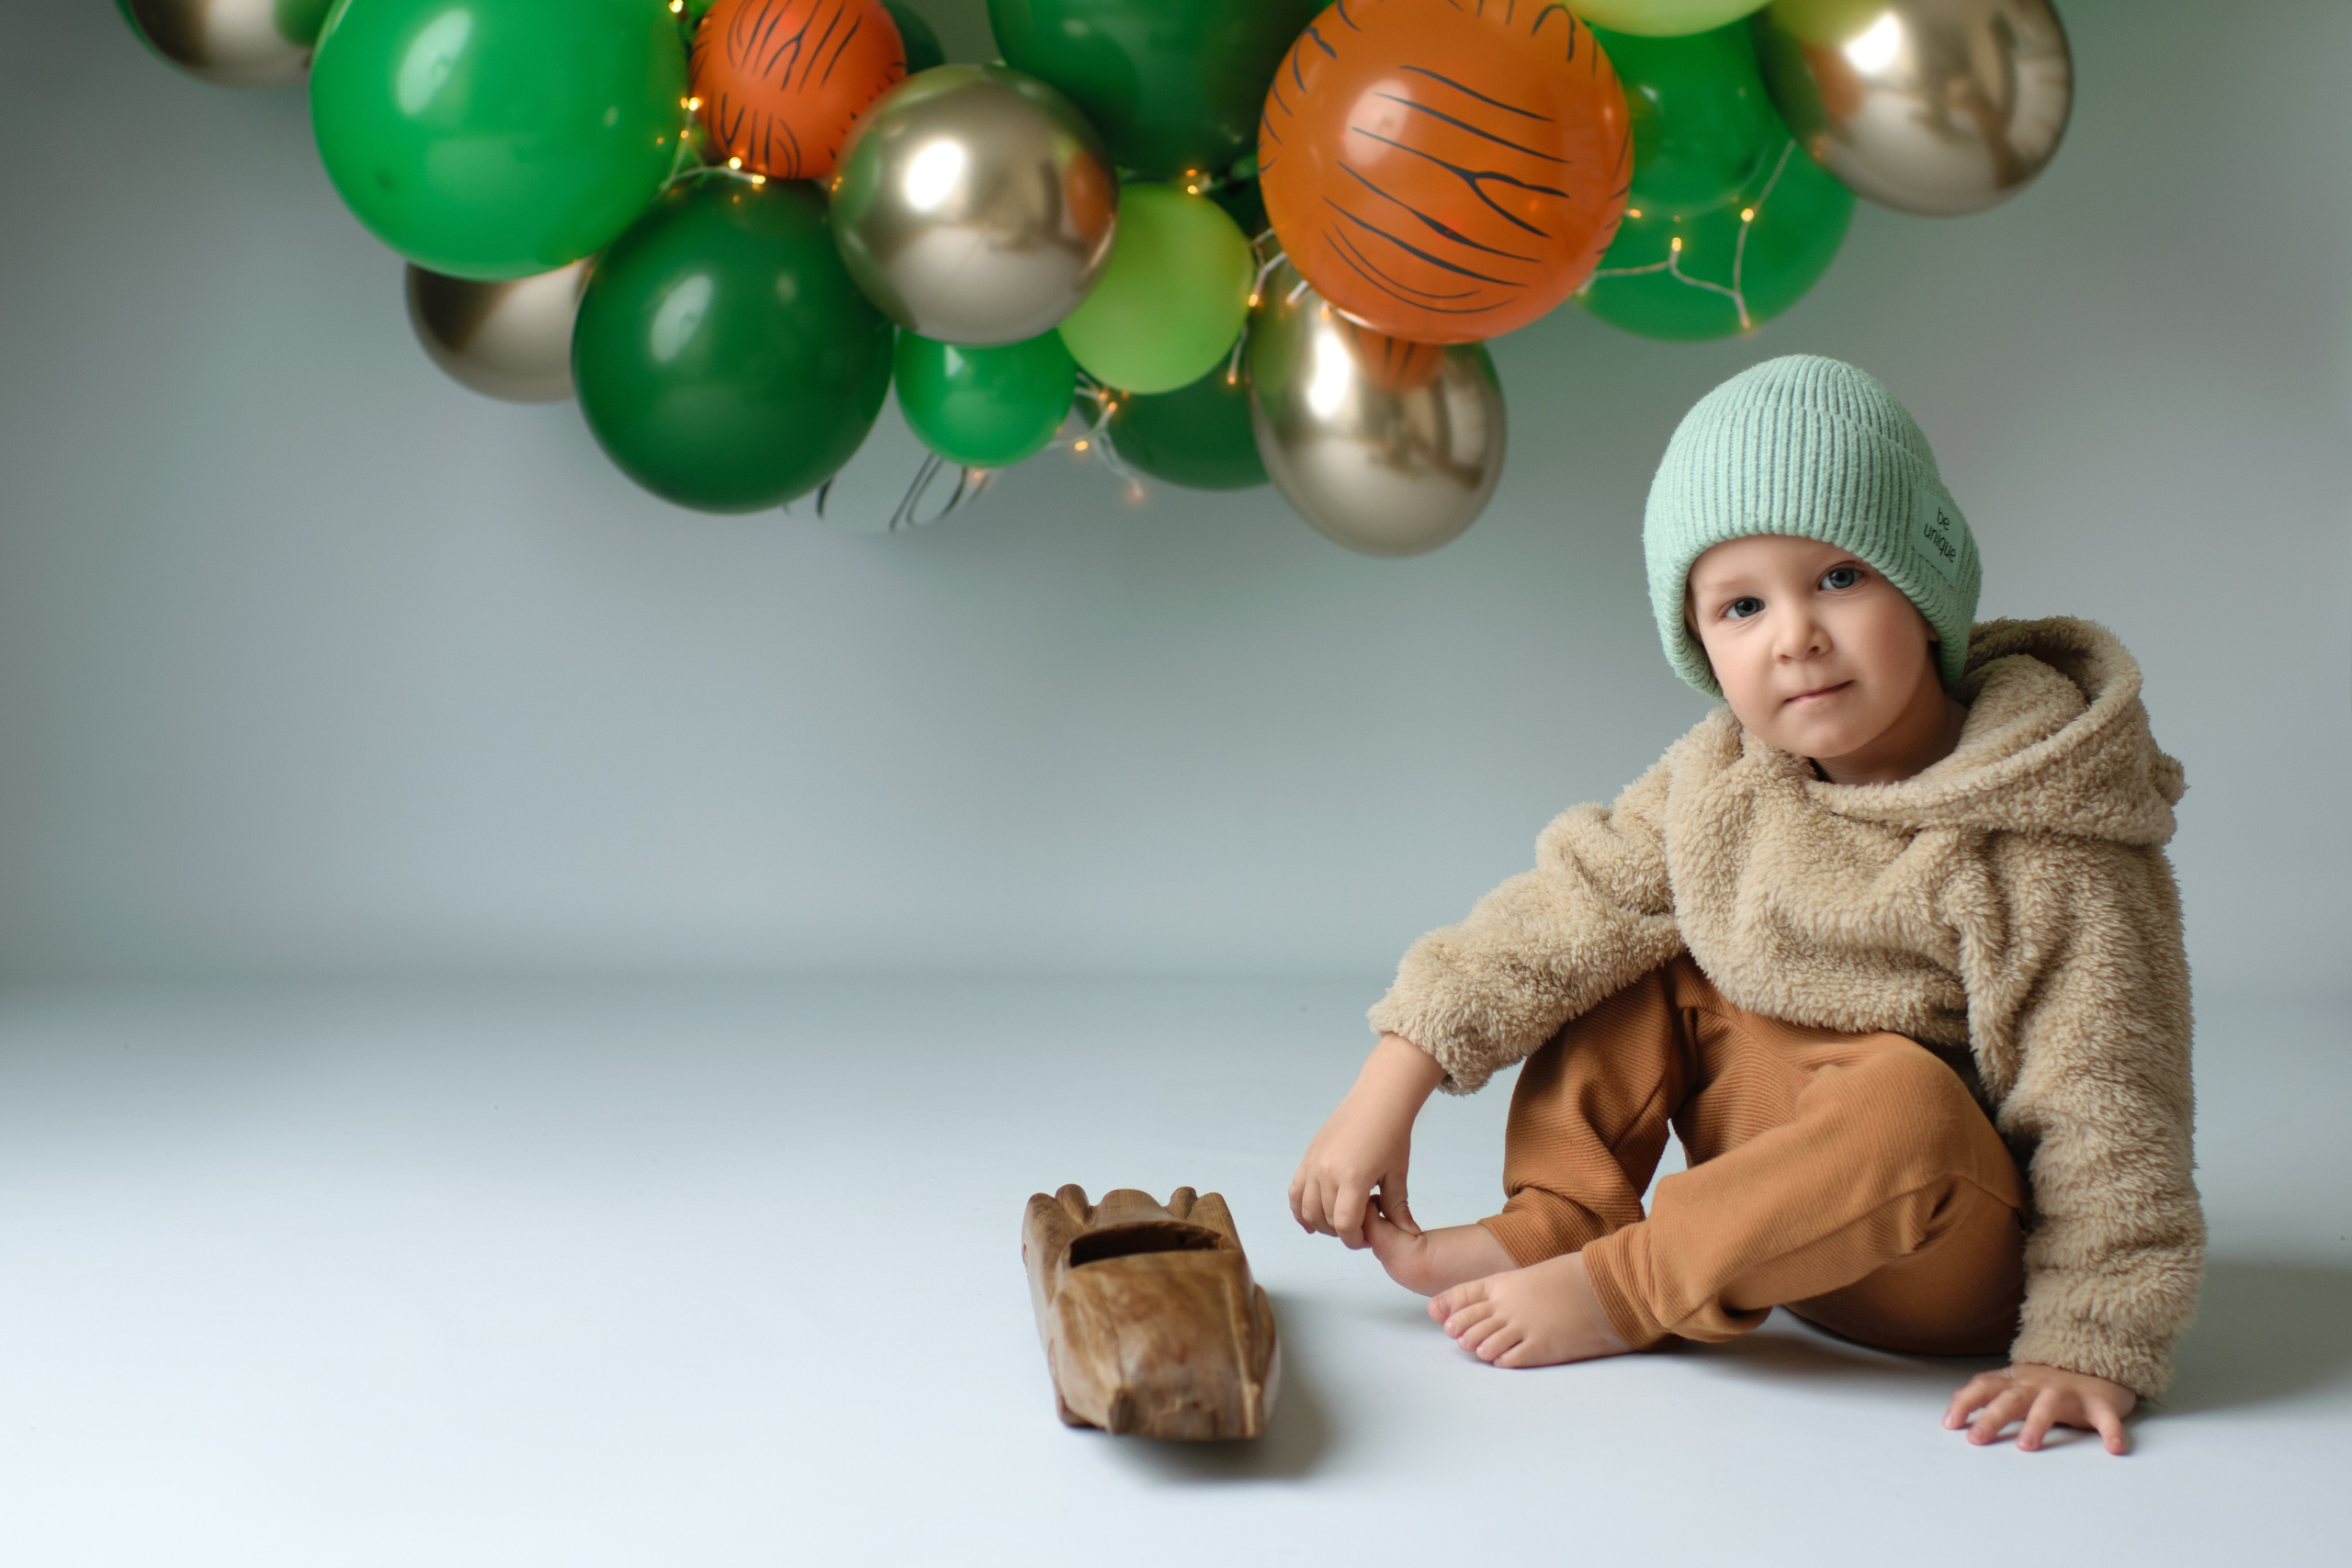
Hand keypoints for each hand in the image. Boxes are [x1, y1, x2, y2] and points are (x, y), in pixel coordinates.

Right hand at [1289, 1034, 1445, 1248]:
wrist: (1378, 1100)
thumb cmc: (1392, 1135)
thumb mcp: (1397, 1174)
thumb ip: (1397, 1208)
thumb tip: (1409, 1234)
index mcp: (1352, 1178)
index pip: (1344, 1225)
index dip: (1355, 1240)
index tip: (1368, 1239)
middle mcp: (1326, 1173)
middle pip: (1326, 1220)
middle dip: (1343, 1232)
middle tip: (1361, 1227)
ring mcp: (1312, 1165)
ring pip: (1307, 1210)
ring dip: (1322, 1224)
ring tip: (1341, 1220)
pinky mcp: (1307, 1158)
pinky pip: (1295, 1192)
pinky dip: (1298, 1210)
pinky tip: (1309, 1222)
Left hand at [1945, 1363, 2137, 1453]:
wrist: (2100, 1360)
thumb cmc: (2050, 1381)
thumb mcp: (2016, 1381)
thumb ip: (1989, 1391)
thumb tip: (1954, 1406)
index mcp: (2017, 1381)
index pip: (1984, 1387)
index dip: (1965, 1402)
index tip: (1949, 1423)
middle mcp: (2039, 1385)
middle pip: (2011, 1399)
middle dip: (1992, 1418)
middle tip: (1976, 1439)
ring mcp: (2070, 1392)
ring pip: (2051, 1406)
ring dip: (2037, 1424)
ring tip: (2027, 1445)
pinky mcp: (2101, 1402)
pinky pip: (2107, 1418)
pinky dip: (2111, 1432)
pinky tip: (2114, 1448)